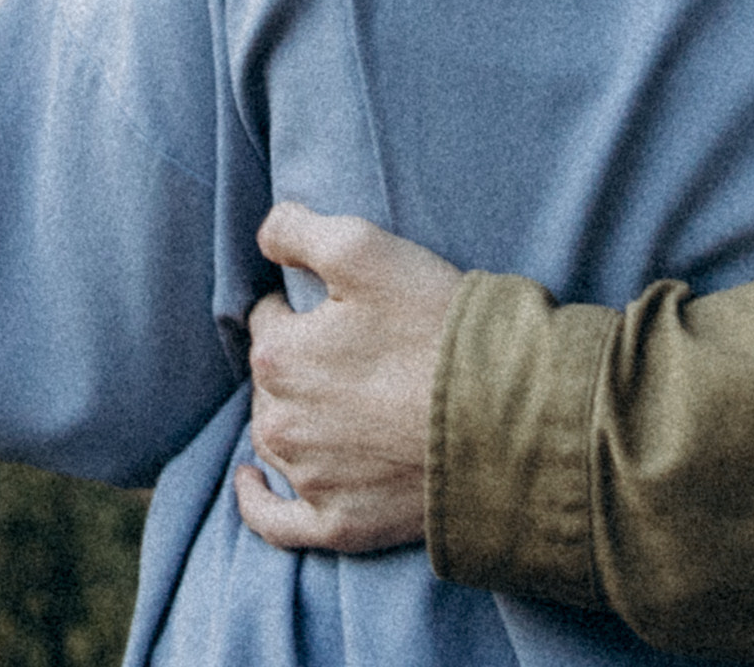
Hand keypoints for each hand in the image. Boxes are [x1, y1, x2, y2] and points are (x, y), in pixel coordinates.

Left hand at [234, 203, 461, 554]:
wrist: (502, 416)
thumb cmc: (434, 326)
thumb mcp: (365, 247)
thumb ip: (298, 230)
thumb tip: (265, 239)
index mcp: (279, 355)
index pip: (269, 317)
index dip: (304, 305)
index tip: (344, 307)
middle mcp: (281, 422)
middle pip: (272, 380)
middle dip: (300, 362)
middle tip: (355, 352)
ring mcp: (309, 479)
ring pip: (277, 438)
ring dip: (293, 417)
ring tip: (338, 401)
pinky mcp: (338, 524)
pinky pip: (275, 521)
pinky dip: (259, 501)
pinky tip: (251, 482)